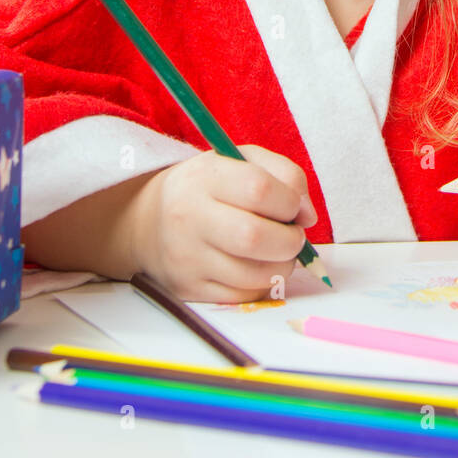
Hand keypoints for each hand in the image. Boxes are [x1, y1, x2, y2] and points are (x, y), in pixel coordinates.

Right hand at [131, 144, 317, 302]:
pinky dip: (262, 284)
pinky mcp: (188, 289)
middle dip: (290, 240)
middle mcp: (189, 217)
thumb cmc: (210, 188)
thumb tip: (308, 215)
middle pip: (254, 237)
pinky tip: (257, 266)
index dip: (290, 201)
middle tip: (293, 235)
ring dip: (282, 265)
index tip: (294, 207)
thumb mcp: (243, 161)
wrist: (149, 221)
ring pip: (253, 274)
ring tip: (276, 250)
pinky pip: (243, 296)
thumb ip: (285, 174)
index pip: (259, 189)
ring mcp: (186, 257)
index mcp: (205, 177)